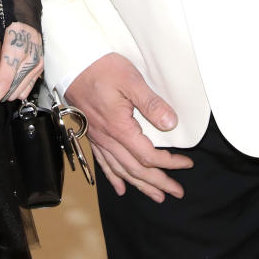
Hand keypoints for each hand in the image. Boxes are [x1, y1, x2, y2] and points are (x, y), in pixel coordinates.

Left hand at [0, 22, 43, 123]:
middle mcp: (31, 59)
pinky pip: (25, 88)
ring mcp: (38, 64)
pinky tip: (6, 71)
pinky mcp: (40, 67)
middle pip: (9, 92)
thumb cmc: (2, 14)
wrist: (24, 4)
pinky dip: (12, 87)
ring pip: (17, 93)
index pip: (1, 83)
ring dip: (1, 89)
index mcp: (16, 48)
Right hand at [65, 54, 191, 202]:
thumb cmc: (101, 68)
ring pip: (120, 170)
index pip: (148, 156)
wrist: (73, 63)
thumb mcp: (131, 80)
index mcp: (119, 127)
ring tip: (156, 195)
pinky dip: (114, 177)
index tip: (185, 163)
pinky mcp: (92, 134)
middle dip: (158, 182)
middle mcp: (107, 138)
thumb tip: (171, 124)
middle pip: (135, 169)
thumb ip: (151, 103)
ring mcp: (98, 138)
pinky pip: (103, 162)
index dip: (169, 163)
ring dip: (139, 185)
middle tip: (176, 191)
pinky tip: (120, 187)